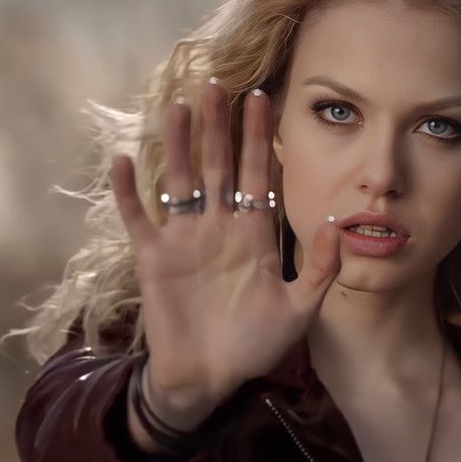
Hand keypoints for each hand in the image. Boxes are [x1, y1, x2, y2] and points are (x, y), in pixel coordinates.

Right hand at [109, 80, 340, 415]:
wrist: (210, 377)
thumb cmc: (255, 345)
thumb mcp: (299, 309)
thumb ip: (320, 268)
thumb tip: (337, 224)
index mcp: (255, 235)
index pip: (259, 177)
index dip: (260, 140)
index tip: (264, 99)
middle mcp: (220, 228)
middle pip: (220, 167)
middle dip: (219, 127)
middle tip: (217, 84)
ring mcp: (184, 239)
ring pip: (180, 181)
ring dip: (178, 145)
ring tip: (177, 107)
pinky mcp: (153, 257)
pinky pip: (137, 218)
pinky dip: (128, 192)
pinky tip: (123, 160)